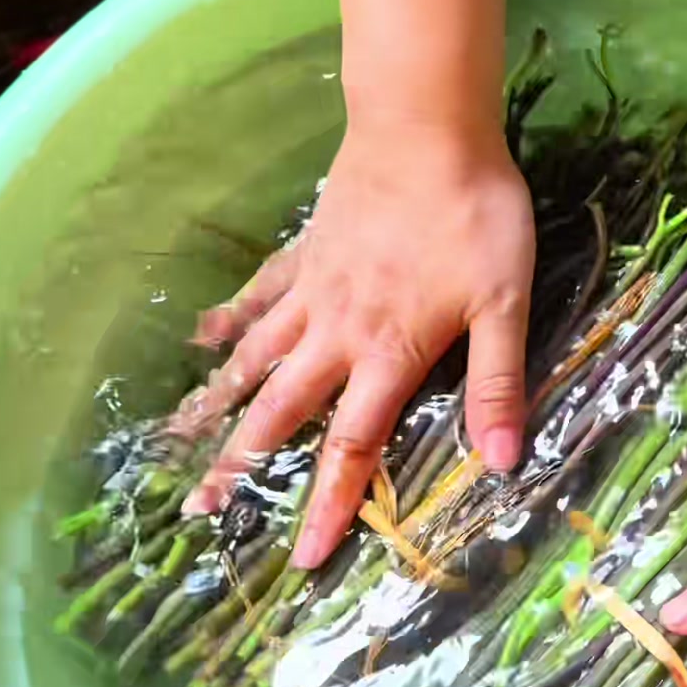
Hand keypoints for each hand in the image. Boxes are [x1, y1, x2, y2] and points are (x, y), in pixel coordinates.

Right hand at [173, 121, 534, 567]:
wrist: (428, 126)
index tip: (302, 559)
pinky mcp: (305, 253)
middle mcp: (336, 333)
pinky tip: (205, 339)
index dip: (329, 506)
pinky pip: (259, 295)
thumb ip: (497, 384)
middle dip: (243, 466)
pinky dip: (231, 320)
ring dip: (219, 405)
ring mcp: (313, 292)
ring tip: (181, 443)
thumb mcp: (505, 303)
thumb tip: (504, 460)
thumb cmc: (476, 214)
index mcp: (386, 354)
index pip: (353, 448)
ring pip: (256, 359)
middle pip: (281, 413)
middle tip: (202, 510)